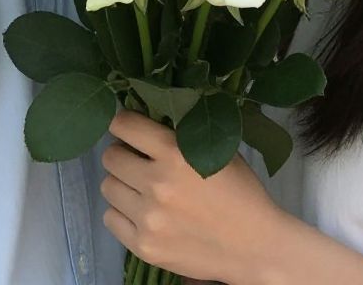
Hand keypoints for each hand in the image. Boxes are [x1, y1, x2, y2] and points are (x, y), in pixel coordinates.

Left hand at [101, 110, 282, 284]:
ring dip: (122, 183)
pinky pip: (110, 219)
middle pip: (110, 157)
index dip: (123, 123)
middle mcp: (156, 184)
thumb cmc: (240, 191)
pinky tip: (143, 212)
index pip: (124, 125)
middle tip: (137, 160)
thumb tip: (147, 114)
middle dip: (122, 153)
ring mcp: (148, 218)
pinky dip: (123, 213)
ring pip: (108, 187)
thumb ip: (181, 133)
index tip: (129, 127)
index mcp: (175, 153)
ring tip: (141, 188)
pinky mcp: (143, 246)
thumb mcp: (217, 150)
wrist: (255, 245)